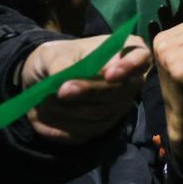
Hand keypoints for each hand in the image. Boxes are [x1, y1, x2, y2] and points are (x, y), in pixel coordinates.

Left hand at [20, 32, 150, 143]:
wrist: (42, 82)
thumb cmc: (56, 59)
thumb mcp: (53, 53)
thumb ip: (61, 63)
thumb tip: (64, 80)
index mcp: (126, 52)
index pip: (141, 59)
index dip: (129, 67)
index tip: (110, 74)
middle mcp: (129, 81)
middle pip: (120, 91)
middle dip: (90, 91)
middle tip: (63, 90)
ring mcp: (118, 107)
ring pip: (99, 112)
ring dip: (68, 108)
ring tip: (45, 98)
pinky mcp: (101, 127)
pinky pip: (84, 131)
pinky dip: (60, 124)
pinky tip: (45, 114)